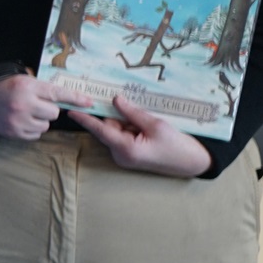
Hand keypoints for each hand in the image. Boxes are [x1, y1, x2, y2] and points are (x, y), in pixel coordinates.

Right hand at [0, 73, 89, 140]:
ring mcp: (18, 120)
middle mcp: (24, 104)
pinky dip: (31, 128)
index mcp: (27, 87)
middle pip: (54, 113)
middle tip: (37, 105)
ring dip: (40, 120)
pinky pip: (34, 134)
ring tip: (26, 113)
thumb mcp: (20, 78)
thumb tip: (64, 95)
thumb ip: (40, 86)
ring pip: (45, 125)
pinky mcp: (13, 132)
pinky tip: (21, 121)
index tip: (89, 102)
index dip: (76, 98)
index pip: (58, 93)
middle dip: (49, 109)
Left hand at [69, 92, 212, 176]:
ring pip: (116, 131)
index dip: (85, 119)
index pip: (100, 130)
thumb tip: (115, 100)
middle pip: (109, 128)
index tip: (71, 111)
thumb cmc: (177, 145)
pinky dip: (131, 129)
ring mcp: (123, 157)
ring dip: (128, 123)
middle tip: (140, 115)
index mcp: (125, 149)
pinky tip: (147, 130)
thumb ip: (132, 113)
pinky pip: (123, 136)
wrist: (192, 162)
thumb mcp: (156, 124)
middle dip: (120, 118)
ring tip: (150, 127)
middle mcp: (120, 155)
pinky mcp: (128, 155)